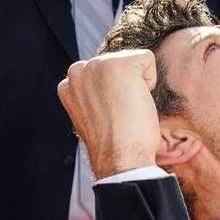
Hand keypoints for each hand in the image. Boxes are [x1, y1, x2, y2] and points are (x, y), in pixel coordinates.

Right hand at [58, 49, 160, 179]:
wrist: (121, 159)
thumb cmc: (113, 146)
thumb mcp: (92, 118)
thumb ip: (92, 98)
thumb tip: (106, 93)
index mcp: (68, 84)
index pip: (101, 74)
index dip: (113, 94)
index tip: (111, 116)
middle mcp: (78, 70)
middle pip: (116, 64)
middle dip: (124, 87)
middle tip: (120, 115)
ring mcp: (97, 65)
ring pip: (130, 62)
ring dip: (136, 86)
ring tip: (127, 110)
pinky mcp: (119, 64)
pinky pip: (147, 60)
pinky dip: (151, 80)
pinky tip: (138, 102)